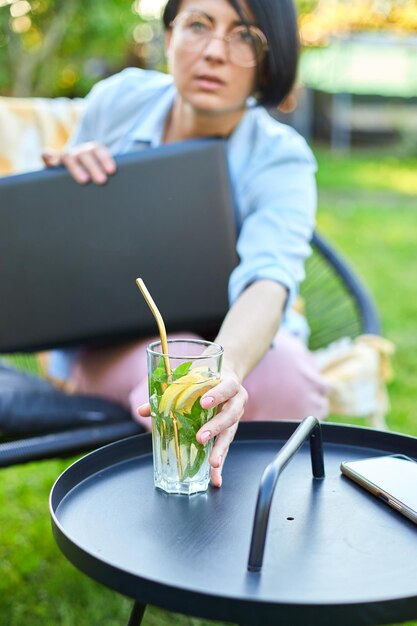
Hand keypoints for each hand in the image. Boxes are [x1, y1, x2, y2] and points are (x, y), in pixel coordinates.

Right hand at [42, 141, 115, 184]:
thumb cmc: (100, 178)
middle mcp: (80, 152)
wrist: (85, 177)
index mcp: (93, 151)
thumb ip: (115, 174)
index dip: (105, 158)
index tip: (111, 171)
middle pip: (86, 153)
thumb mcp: (107, 174)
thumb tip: (144, 179)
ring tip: (84, 180)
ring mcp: (67, 156)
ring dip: (76, 167)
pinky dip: (47, 156)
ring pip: (69, 155)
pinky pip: (48, 157)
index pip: (98, 150)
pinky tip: (47, 157)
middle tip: (102, 181)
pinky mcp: (54, 164)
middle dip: (94, 166)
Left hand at [137, 370, 246, 487]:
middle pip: (230, 415)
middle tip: (201, 437)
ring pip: (230, 434)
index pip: (227, 387)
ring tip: (213, 464)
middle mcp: (236, 402)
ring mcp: (234, 418)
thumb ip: (168, 394)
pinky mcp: (230, 432)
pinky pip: (226, 448)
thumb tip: (142, 411)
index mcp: (229, 384)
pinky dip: (221, 464)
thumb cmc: (205, 379)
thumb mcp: (191, 381)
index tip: (204, 403)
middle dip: (216, 427)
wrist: (225, 378)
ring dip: (220, 449)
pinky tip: (215, 479)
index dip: (218, 394)